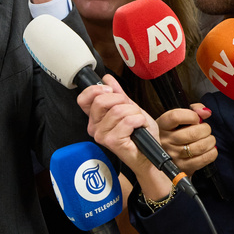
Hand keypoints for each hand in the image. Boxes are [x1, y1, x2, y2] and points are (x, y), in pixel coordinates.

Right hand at [77, 74, 171, 199]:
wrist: (150, 155)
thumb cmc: (140, 134)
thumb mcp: (130, 108)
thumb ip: (118, 94)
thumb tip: (107, 78)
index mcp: (95, 118)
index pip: (83, 99)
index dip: (96, 90)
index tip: (110, 91)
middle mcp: (94, 127)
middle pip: (101, 100)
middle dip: (122, 100)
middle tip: (130, 110)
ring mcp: (101, 135)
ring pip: (118, 110)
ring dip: (135, 113)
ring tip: (137, 122)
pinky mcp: (112, 141)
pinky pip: (128, 121)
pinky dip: (139, 120)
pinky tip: (139, 127)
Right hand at [157, 104, 216, 174]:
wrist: (166, 154)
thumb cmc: (175, 133)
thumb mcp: (178, 119)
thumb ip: (193, 110)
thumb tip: (205, 112)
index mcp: (162, 125)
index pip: (176, 117)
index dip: (192, 116)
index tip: (197, 118)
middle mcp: (165, 141)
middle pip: (192, 133)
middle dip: (205, 129)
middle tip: (205, 129)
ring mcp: (173, 155)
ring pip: (200, 146)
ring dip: (210, 141)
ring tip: (209, 139)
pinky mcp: (182, 167)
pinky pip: (204, 159)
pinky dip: (212, 153)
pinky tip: (210, 149)